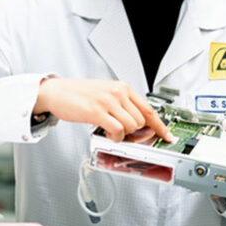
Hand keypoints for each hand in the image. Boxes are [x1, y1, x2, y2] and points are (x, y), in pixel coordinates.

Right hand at [34, 77, 173, 142]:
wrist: (58, 92)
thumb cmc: (80, 94)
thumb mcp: (107, 93)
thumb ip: (123, 105)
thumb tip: (138, 124)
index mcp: (123, 87)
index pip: (149, 109)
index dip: (160, 126)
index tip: (167, 136)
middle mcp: (118, 92)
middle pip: (141, 121)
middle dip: (134, 132)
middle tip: (121, 133)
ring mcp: (108, 101)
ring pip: (131, 127)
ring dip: (123, 135)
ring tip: (111, 131)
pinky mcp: (97, 111)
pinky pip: (117, 130)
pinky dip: (115, 137)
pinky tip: (107, 133)